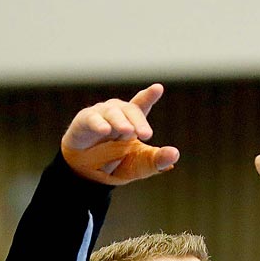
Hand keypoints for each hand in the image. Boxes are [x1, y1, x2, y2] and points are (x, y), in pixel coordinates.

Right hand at [60, 84, 179, 185]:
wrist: (88, 172)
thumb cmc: (116, 162)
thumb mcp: (140, 164)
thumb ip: (157, 160)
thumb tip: (175, 155)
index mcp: (133, 120)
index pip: (142, 106)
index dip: (149, 96)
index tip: (158, 88)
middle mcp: (118, 113)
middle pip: (130, 110)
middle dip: (138, 121)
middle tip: (146, 134)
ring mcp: (100, 115)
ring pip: (112, 113)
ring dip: (120, 122)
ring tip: (127, 131)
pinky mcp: (84, 121)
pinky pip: (92, 119)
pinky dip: (98, 124)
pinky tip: (105, 130)